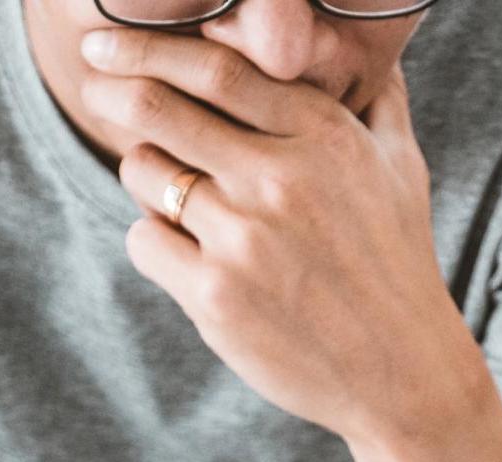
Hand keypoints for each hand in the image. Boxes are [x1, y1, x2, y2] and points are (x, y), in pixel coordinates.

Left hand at [80, 30, 476, 445]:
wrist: (404, 375)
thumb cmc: (399, 265)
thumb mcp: (403, 170)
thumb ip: (378, 99)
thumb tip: (372, 46)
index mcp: (324, 137)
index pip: (215, 68)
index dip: (149, 50)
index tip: (108, 48)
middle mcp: (281, 180)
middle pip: (158, 108)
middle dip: (113, 90)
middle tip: (96, 86)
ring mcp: (245, 240)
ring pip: (144, 173)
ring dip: (146, 174)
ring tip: (178, 196)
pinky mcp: (215, 298)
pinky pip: (144, 240)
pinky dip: (155, 241)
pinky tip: (191, 256)